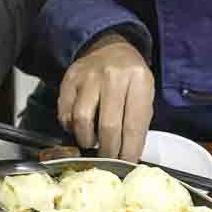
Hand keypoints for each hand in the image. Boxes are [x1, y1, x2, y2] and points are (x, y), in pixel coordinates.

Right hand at [59, 31, 154, 160]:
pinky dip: (71, 127)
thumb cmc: (130, 79)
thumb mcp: (145, 93)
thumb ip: (138, 121)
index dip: (129, 149)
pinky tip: (80, 129)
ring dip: (87, 140)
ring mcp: (88, 76)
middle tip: (109, 160)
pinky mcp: (69, 80)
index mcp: (138, 80)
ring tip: (93, 144)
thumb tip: (128, 155)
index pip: (134, 124)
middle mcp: (112, 76)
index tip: (127, 163)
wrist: (110, 48)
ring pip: (82, 119)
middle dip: (109, 150)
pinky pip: (66, 112)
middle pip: (108, 125)